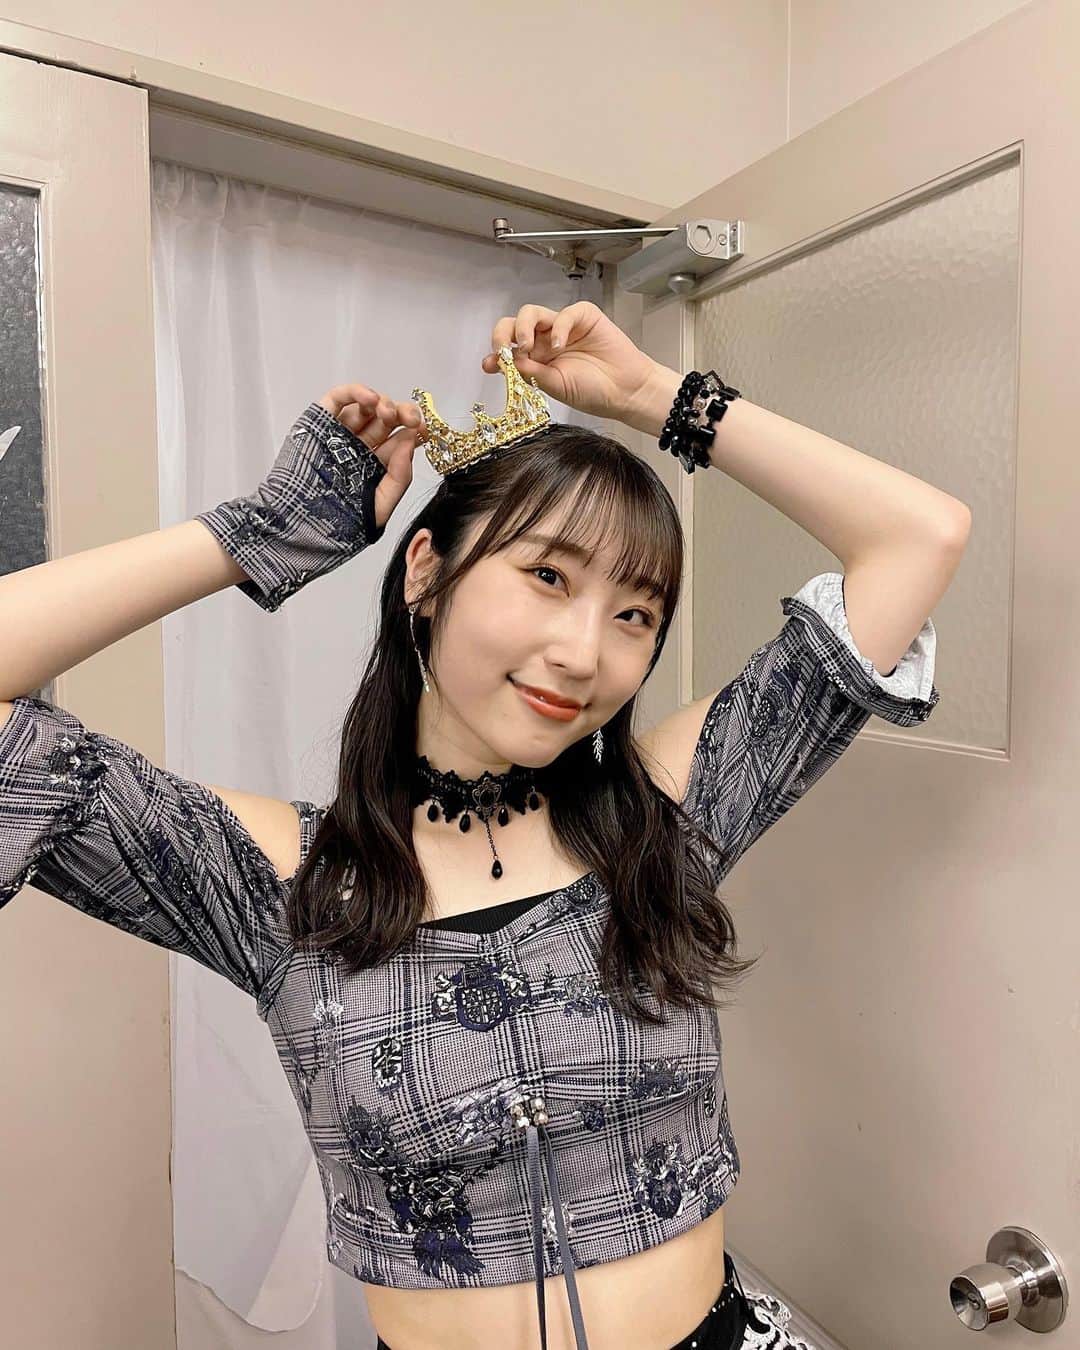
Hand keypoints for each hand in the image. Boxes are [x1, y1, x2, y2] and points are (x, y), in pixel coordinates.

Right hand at [318, 384, 425, 530]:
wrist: (301, 526)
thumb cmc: (339, 522)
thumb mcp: (380, 504)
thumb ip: (399, 477)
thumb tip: (410, 442)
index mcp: (375, 465)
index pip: (400, 440)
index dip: (414, 430)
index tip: (424, 430)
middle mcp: (359, 447)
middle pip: (385, 420)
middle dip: (402, 414)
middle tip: (411, 418)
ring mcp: (339, 434)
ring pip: (365, 408)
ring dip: (382, 403)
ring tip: (387, 412)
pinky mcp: (318, 423)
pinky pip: (337, 400)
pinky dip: (355, 392)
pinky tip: (370, 399)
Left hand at [482, 301, 674, 430]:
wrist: (625, 392)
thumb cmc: (593, 392)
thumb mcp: (553, 386)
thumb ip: (528, 372)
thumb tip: (498, 362)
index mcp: (536, 359)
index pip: (508, 346)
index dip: (496, 351)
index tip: (490, 363)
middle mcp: (545, 340)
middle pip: (514, 324)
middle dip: (504, 333)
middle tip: (505, 349)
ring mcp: (563, 327)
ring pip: (532, 312)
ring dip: (524, 327)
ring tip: (529, 346)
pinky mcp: (583, 317)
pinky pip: (565, 313)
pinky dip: (558, 327)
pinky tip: (560, 345)